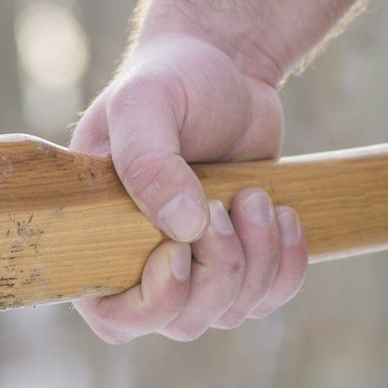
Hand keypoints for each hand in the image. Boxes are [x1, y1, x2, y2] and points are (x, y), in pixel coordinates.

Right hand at [69, 32, 309, 342]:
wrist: (224, 65)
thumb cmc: (169, 80)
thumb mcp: (145, 105)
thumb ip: (148, 161)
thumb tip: (183, 230)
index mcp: (98, 238)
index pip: (115, 318)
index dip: (154, 302)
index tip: (180, 248)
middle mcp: (142, 264)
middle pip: (185, 322)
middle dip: (220, 269)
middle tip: (229, 203)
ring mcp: (197, 267)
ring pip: (232, 311)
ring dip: (258, 258)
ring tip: (256, 196)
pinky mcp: (243, 258)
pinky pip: (271, 295)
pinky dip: (288, 264)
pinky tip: (286, 213)